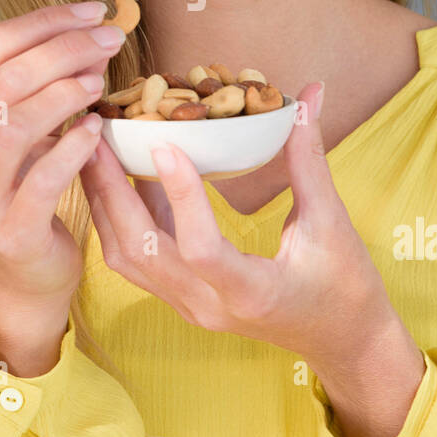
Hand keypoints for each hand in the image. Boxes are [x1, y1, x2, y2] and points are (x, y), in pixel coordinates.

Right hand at [0, 2, 124, 332]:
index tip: (91, 11)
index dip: (42, 21)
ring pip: (15, 123)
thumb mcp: (5, 131)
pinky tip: (97, 130)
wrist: (13, 275)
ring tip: (100, 81)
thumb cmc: (15, 188)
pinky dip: (74, 147)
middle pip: (4, 79)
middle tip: (109, 40)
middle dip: (65, 49)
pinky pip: (43, 177)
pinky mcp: (9, 231)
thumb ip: (27, 83)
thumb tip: (85, 29)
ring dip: (67, 92)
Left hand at [80, 81, 424, 436]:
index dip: (181, 196)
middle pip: (141, 252)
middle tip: (95, 134)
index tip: (164, 143)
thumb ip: (310, 158)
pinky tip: (118, 174)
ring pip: (128, 258)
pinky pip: (137, 259)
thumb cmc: (346, 285)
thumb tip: (311, 92)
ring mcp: (190, 307)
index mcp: (252, 291)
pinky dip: (121, 216)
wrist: (343, 343)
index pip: (203, 248)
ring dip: (105, 203)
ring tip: (91, 150)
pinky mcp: (182, 300)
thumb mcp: (332, 222)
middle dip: (111, 191)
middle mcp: (209, 306)